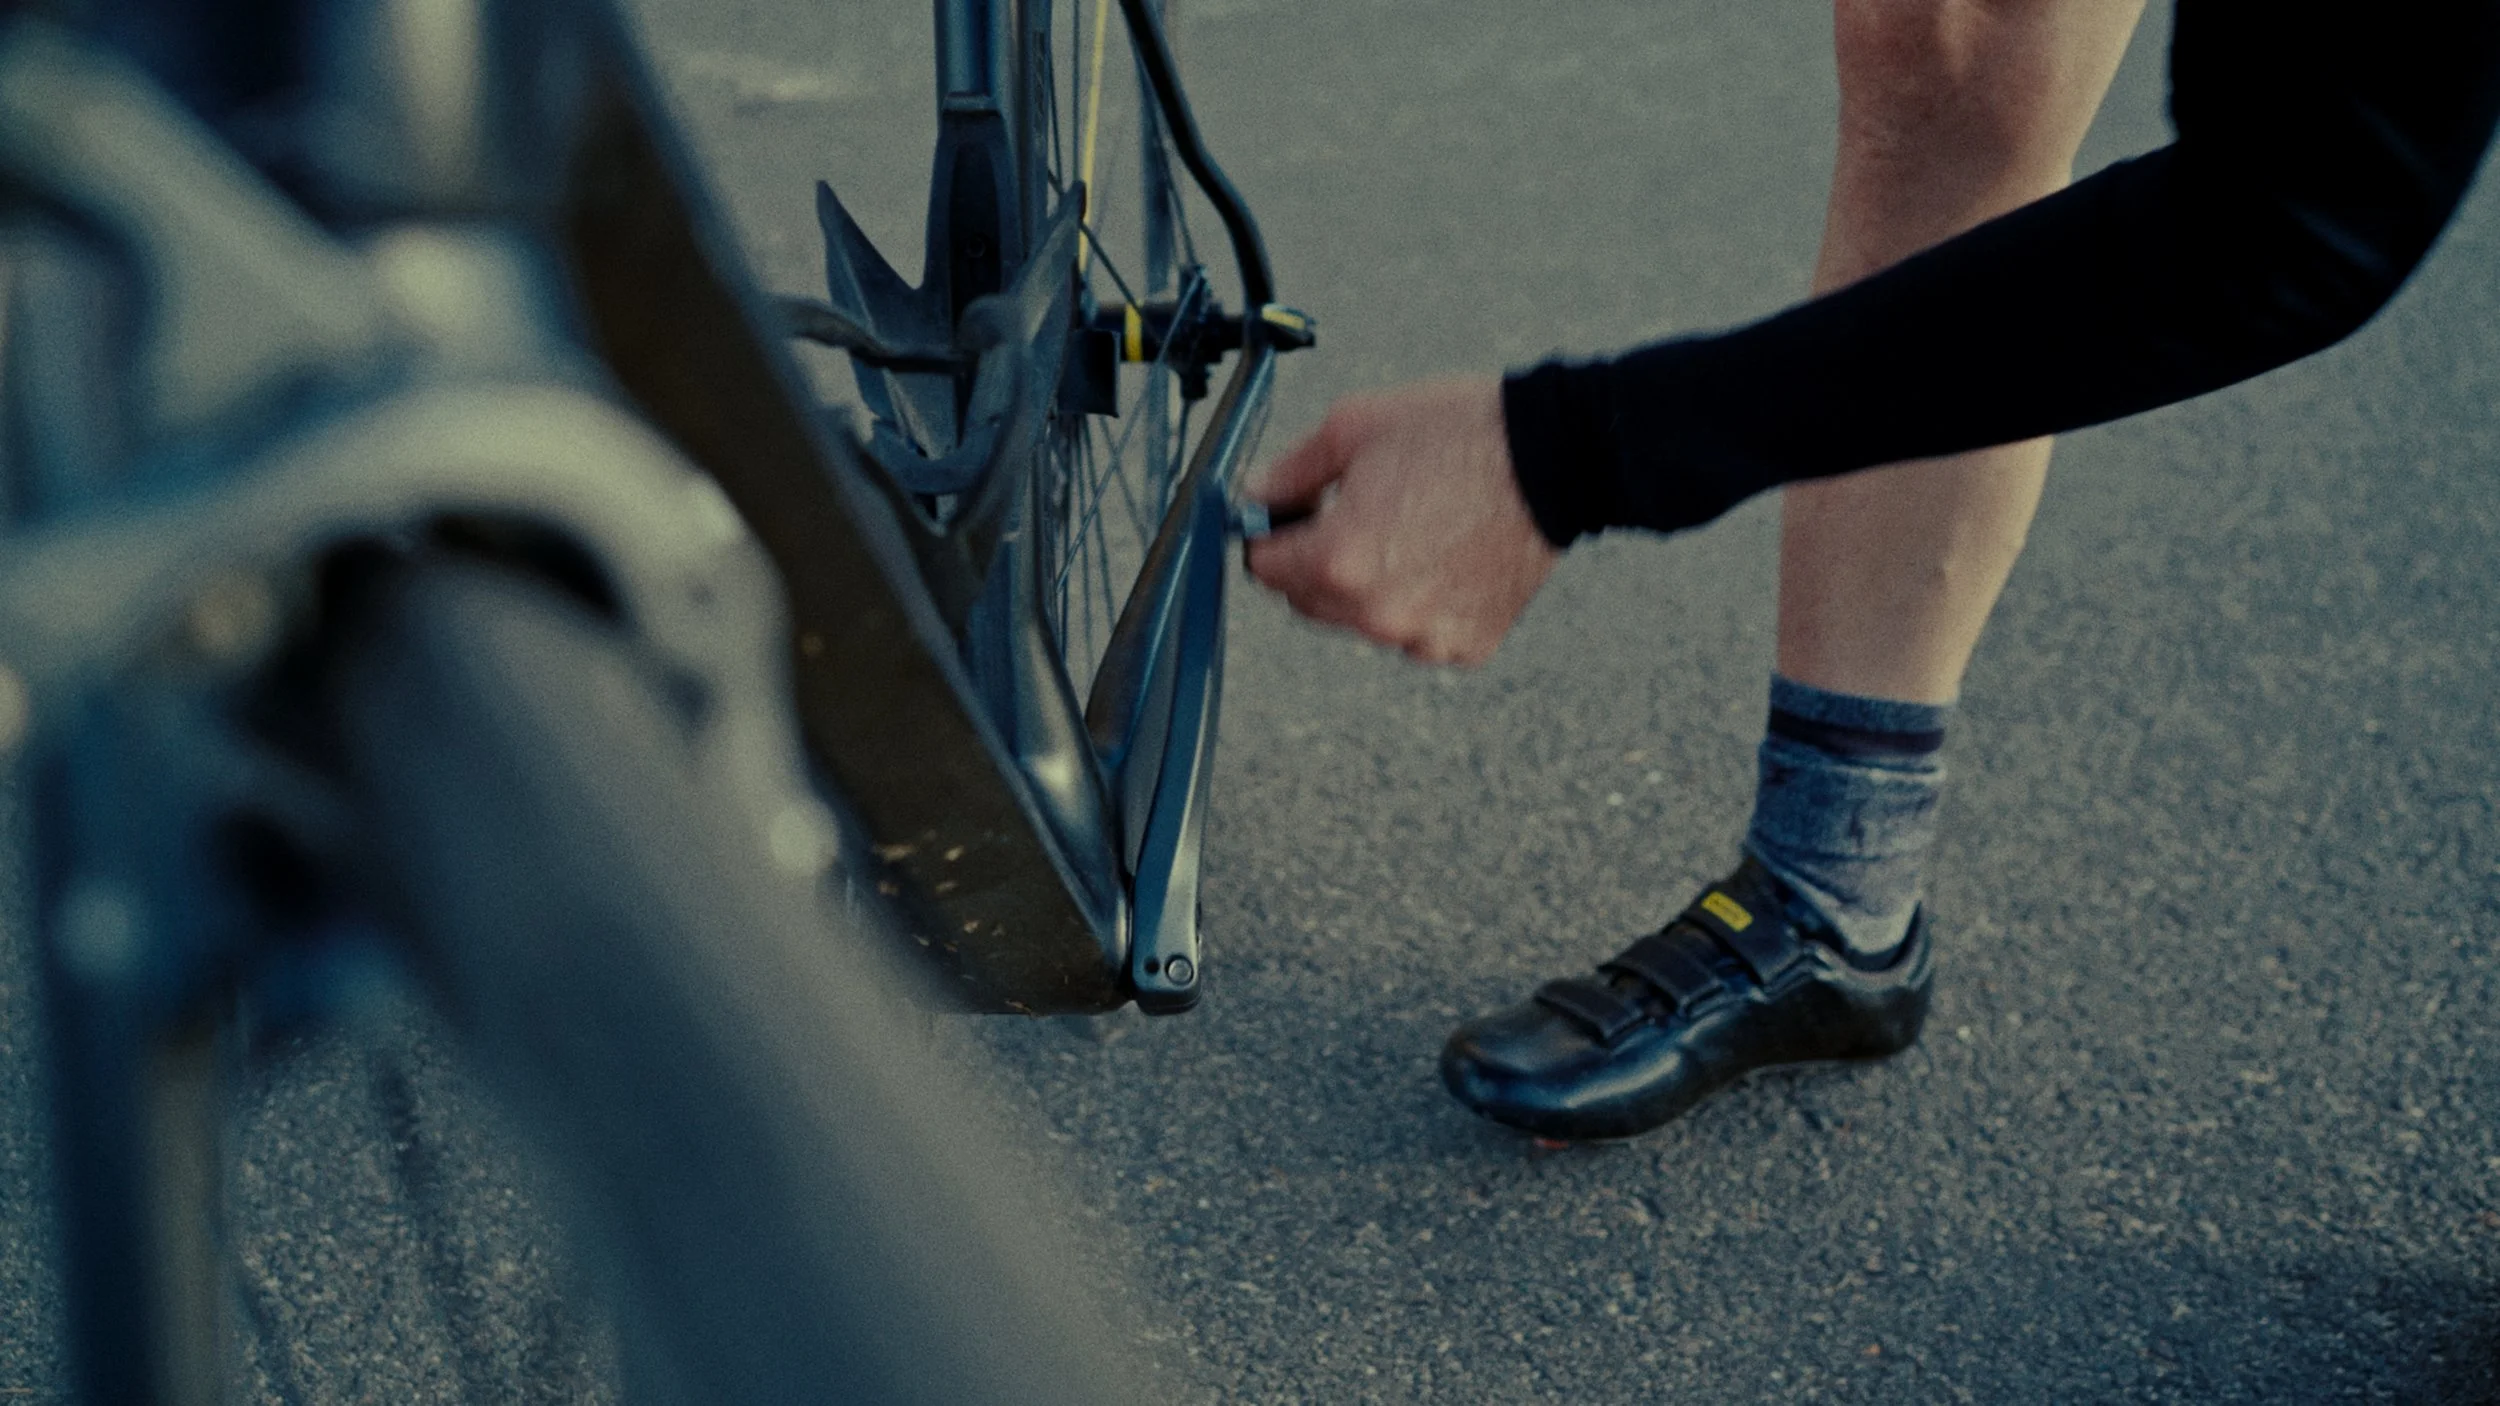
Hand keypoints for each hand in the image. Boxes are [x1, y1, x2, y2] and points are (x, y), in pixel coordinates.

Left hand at [1243, 378, 1558, 666]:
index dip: (1269, 533)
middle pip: (1305, 601)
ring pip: (1359, 621)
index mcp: (1339, 560)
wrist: (1555, 457)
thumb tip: (1254, 496)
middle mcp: (1376, 613)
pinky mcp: (1463, 645)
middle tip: (1353, 513)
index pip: (1262, 566)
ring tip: (1408, 529)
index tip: (1288, 515)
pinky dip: (1417, 604)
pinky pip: (1414, 634)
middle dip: (1314, 561)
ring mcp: (1423, 636)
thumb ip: (1288, 471)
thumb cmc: (1460, 434)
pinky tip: (1442, 557)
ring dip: (1365, 587)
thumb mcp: (1354, 427)